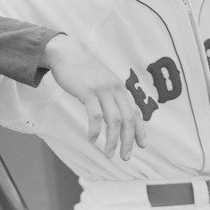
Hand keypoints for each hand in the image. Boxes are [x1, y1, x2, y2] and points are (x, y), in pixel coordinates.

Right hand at [42, 34, 145, 159]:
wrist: (67, 52)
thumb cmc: (84, 70)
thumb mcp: (103, 82)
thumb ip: (111, 96)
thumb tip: (116, 114)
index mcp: (120, 89)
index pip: (135, 112)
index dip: (140, 130)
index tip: (142, 145)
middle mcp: (115, 89)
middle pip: (128, 119)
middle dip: (128, 141)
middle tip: (125, 157)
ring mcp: (102, 90)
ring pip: (113, 119)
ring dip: (112, 140)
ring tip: (109, 154)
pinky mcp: (88, 91)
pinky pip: (95, 114)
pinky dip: (95, 129)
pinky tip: (92, 139)